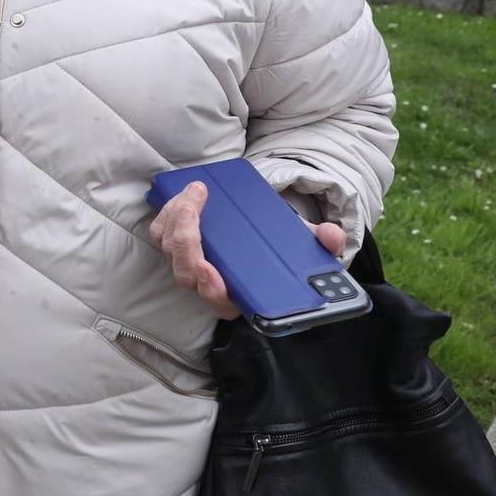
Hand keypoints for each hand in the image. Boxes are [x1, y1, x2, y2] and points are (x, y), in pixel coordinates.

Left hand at [150, 181, 346, 320]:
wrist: (263, 230)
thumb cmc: (281, 246)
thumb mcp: (306, 244)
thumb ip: (323, 243)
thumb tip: (333, 236)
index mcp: (241, 295)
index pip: (221, 302)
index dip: (213, 290)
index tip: (211, 272)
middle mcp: (211, 285)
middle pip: (186, 274)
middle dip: (186, 241)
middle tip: (196, 206)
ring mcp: (191, 265)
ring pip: (170, 251)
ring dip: (176, 221)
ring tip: (194, 192)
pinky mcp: (176, 244)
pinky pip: (162, 232)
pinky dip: (169, 213)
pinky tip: (184, 194)